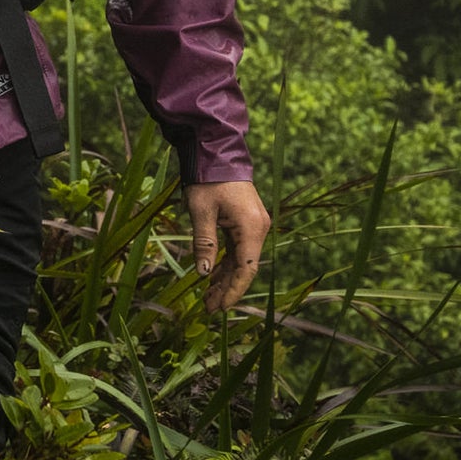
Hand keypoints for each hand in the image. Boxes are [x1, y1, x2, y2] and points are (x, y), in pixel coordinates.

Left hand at [186, 179, 270, 313]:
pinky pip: (238, 247)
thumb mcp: (201, 212)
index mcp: (252, 227)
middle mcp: (259, 228)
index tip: (220, 307)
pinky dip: (226, 262)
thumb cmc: (207, 180)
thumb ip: (204, 243)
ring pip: (241, 258)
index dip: (233, 290)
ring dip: (225, 277)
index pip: (246, 269)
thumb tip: (204, 273)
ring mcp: (255, 224)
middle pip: (244, 266)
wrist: (215, 152)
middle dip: (228, 288)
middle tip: (209, 307)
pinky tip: (213, 275)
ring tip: (208, 296)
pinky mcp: (247, 220)